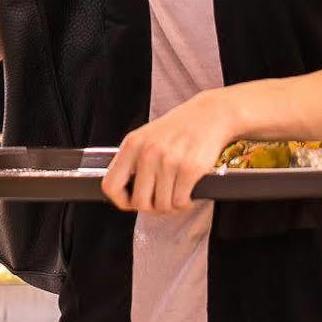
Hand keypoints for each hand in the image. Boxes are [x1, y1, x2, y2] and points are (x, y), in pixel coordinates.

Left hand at [103, 89, 239, 213]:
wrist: (211, 114)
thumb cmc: (179, 128)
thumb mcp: (147, 137)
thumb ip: (134, 161)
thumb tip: (126, 193)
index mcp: (132, 144)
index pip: (110, 185)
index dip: (121, 200)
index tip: (131, 201)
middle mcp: (148, 152)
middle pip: (140, 202)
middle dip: (152, 207)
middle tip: (161, 201)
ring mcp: (169, 160)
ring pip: (163, 205)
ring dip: (171, 205)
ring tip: (177, 194)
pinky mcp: (190, 168)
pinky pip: (181, 201)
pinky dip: (185, 203)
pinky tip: (188, 193)